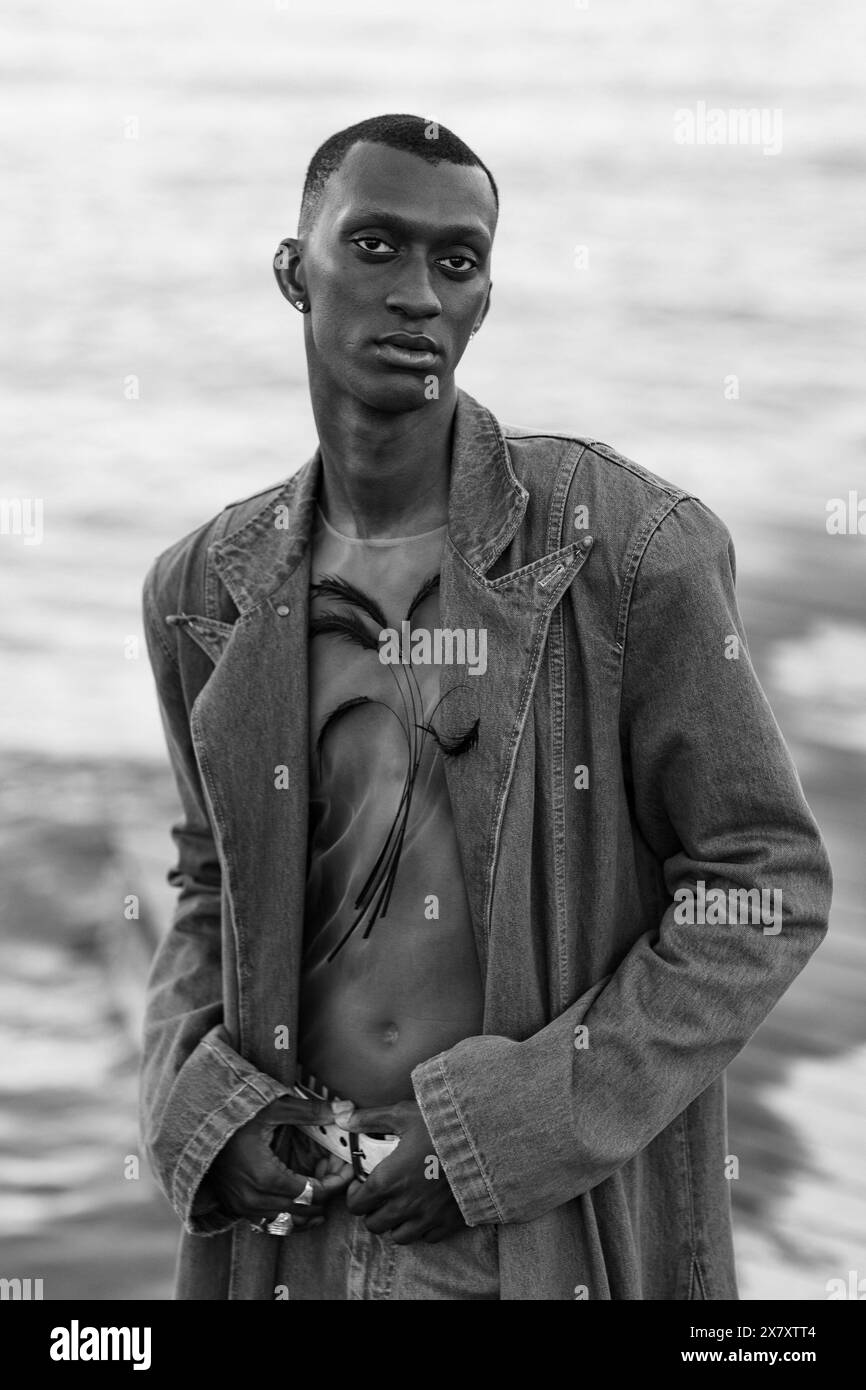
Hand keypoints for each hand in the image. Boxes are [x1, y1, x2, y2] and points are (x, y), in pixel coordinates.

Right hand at [209, 1095, 352, 1230]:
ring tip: (324, 1191)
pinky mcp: (236, 1208)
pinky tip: (300, 1204)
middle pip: (304, 1210)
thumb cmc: (235, 1115)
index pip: (313, 1193)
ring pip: (287, 1223)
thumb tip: (346, 1109)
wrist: (194, 1127)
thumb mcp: (274, 1108)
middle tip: (337, 1174)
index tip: (346, 1169)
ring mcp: (244, 1207)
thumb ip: (310, 1112)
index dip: (335, 1183)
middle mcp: (255, 1200)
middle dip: (325, 1194)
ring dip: (308, 1210)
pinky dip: (289, 1217)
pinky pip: (269, 1224)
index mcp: (267, 1178)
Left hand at [337, 1099, 465, 1243]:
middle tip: (380, 1196)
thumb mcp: (403, 1114)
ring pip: (398, 1237)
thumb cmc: (440, 1126)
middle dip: (373, 1211)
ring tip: (401, 1206)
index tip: (362, 1186)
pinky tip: (425, 1211)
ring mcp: (426, 1218)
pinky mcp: (448, 1223)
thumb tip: (343, 1119)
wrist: (483, 1141)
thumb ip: (371, 1119)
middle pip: (374, 1225)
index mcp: (386, 1180)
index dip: (355, 1196)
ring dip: (395, 1225)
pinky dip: (422, 1229)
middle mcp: (403, 1205)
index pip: (356, 1205)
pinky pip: (427, 1238)